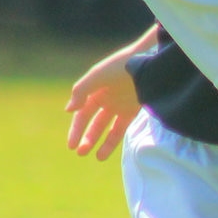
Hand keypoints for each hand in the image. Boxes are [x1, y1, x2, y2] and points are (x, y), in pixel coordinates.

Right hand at [66, 33, 153, 159]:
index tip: (71, 145)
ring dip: (102, 142)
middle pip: (94, 123)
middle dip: (87, 138)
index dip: (76, 130)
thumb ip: (81, 91)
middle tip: (81, 153)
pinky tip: (107, 150)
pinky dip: (114, 139)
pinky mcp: (134, 110)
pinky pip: (122, 128)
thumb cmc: (121, 65)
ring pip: (108, 128)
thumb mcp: (97, 76)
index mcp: (94, 91)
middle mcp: (107, 99)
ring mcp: (121, 105)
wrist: (148, 60)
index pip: (82, 115)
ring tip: (97, 157)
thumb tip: (69, 109)